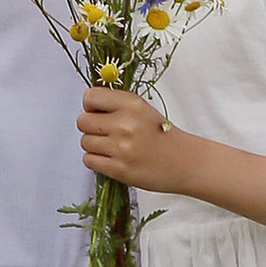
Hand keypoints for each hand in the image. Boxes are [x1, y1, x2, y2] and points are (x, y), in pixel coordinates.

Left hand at [79, 82, 193, 194]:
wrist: (183, 162)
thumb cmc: (162, 135)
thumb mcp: (141, 109)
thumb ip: (115, 104)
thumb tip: (88, 104)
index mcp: (131, 104)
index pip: (90, 97)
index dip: (90, 106)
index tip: (98, 112)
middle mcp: (124, 123)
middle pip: (82, 121)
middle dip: (90, 127)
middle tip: (104, 132)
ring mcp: (121, 148)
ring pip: (84, 142)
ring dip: (94, 145)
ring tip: (111, 147)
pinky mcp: (119, 169)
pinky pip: (89, 160)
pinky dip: (96, 160)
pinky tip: (111, 159)